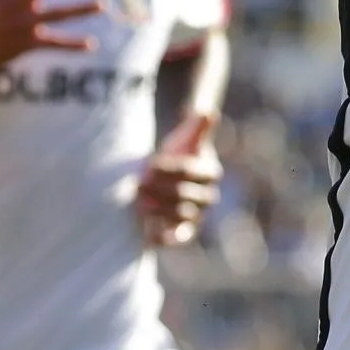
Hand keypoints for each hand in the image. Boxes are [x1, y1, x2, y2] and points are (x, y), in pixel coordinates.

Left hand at [136, 110, 221, 246]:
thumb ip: (197, 127)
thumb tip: (207, 111)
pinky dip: (166, 238)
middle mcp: (208, 197)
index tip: (150, 162)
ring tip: (138, 203)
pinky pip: (179, 237)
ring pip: (181, 214)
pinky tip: (148, 234)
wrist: (172, 178)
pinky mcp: (184, 232)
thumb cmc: (179, 154)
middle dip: (161, 188)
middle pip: (185, 194)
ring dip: (160, 210)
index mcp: (210, 173)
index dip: (170, 167)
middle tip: (139, 182)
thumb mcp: (187, 139)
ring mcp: (197, 215)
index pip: (190, 170)